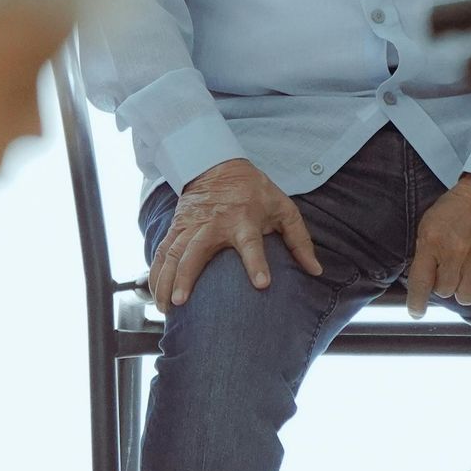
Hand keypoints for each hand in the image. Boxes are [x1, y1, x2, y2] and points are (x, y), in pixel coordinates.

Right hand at [149, 157, 321, 309]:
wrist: (217, 164)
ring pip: (172, 254)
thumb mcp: (283, 208)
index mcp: (244, 220)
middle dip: (185, 276)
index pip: (252, 244)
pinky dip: (155, 273)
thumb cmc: (255, 191)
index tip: (262, 285)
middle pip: (195, 251)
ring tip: (166, 307)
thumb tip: (316, 270)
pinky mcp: (177, 227)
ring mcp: (191, 225)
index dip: (257, 264)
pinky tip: (154, 294)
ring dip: (165, 280)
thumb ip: (299, 240)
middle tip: (181, 301)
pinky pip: (162, 251)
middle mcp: (214, 224)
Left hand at [406, 174, 470, 316]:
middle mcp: (455, 255)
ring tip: (468, 274)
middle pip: (444, 292)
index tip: (416, 312)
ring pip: (464, 298)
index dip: (416, 302)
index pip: (420, 282)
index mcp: (433, 242)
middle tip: (453, 269)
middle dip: (445, 284)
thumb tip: (423, 279)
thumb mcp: (431, 221)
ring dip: (464, 290)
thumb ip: (425, 250)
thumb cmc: (460, 206)